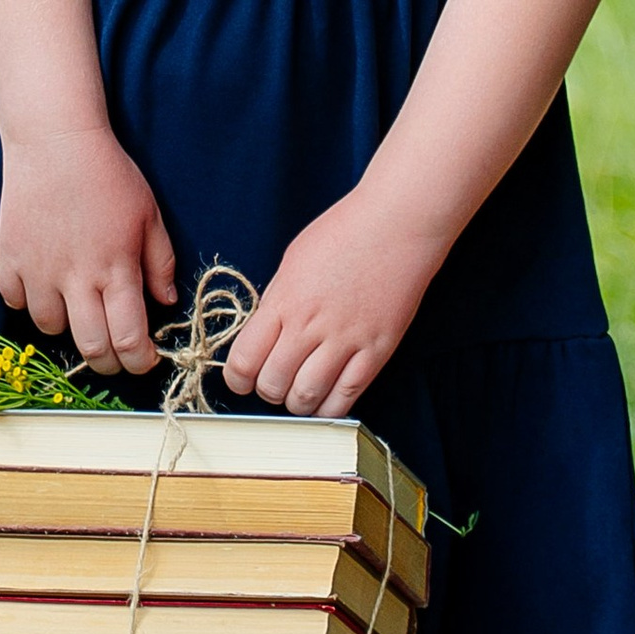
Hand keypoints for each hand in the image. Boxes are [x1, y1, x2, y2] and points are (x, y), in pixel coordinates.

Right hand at [0, 127, 177, 375]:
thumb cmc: (108, 175)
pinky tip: (45, 285)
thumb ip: (160, 263)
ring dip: (68, 327)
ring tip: (78, 306)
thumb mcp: (149, 215)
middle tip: (116, 352)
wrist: (54, 142)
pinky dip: (31, 302)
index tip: (145, 358)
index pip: (128, 339)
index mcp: (116, 268)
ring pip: (50, 329)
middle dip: (109, 362)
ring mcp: (38, 271)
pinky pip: (15, 302)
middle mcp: (76, 278)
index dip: (140, 361)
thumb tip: (166, 302)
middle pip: (91, 348)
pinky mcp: (9, 259)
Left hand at [225, 196, 439, 416]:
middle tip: (273, 383)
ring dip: (296, 403)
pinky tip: (325, 399)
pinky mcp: (376, 351)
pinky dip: (329, 408)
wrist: (397, 225)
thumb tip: (265, 335)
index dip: (237, 378)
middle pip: (272, 385)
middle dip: (267, 391)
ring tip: (299, 391)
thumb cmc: (344, 233)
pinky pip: (346, 398)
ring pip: (306, 398)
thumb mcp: (293, 261)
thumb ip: (277, 301)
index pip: (244, 360)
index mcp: (283, 302)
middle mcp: (310, 326)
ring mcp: (345, 341)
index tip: (241, 379)